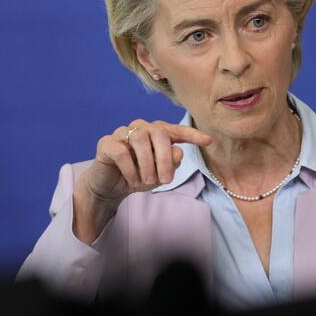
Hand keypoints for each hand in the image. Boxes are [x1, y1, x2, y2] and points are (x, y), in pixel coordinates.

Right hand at [72, 119, 212, 243]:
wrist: (111, 187)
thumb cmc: (140, 175)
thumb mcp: (161, 173)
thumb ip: (172, 162)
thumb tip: (179, 151)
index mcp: (157, 133)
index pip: (176, 129)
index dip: (193, 134)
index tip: (209, 141)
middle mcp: (141, 128)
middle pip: (159, 133)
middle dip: (165, 159)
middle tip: (166, 181)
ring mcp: (122, 133)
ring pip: (140, 138)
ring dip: (147, 163)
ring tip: (148, 181)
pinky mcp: (106, 143)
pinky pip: (121, 151)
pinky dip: (130, 168)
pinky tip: (133, 180)